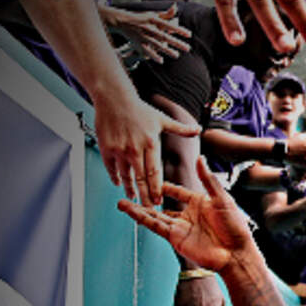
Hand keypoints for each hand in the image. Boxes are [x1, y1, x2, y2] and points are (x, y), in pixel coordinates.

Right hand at [96, 91, 199, 206]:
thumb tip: (198, 129)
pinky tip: (118, 183)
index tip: (159, 201)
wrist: (114, 98)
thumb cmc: (138, 108)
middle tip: (148, 208)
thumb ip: (180, 129)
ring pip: (125, 175)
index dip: (156, 188)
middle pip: (140, 178)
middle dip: (145, 195)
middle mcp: (134, 148)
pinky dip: (115, 177)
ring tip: (133, 198)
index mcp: (150, 143)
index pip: (154, 172)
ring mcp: (119, 149)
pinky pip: (110, 168)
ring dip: (129, 189)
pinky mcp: (106, 148)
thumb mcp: (162, 119)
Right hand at [102, 4, 191, 63]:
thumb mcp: (153, 14)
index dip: (179, 30)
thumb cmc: (142, 18)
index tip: (189, 35)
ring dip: (167, 50)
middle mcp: (149, 27)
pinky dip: (153, 56)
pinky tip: (161, 61)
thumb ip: (166, 13)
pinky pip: (147, 51)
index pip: (169, 25)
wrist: (123, 21)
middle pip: (165, 36)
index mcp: (154, 19)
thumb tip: (176, 7)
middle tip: (188, 48)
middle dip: (176, 43)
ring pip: (157, 44)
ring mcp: (143, 36)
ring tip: (177, 55)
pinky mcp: (138, 43)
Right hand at [118, 157, 258, 272]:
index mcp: (200, 203)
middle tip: (130, 191)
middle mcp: (188, 215)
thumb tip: (201, 158)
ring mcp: (181, 227)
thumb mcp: (222, 198)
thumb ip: (208, 179)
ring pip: (155, 216)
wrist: (235, 254)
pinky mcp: (176, 238)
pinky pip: (156, 227)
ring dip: (138, 210)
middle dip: (146, 199)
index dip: (167, 186)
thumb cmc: (235, 227)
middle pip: (162, 205)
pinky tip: (132, 213)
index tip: (152, 178)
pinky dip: (143, 220)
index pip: (179, 192)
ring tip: (121, 203)